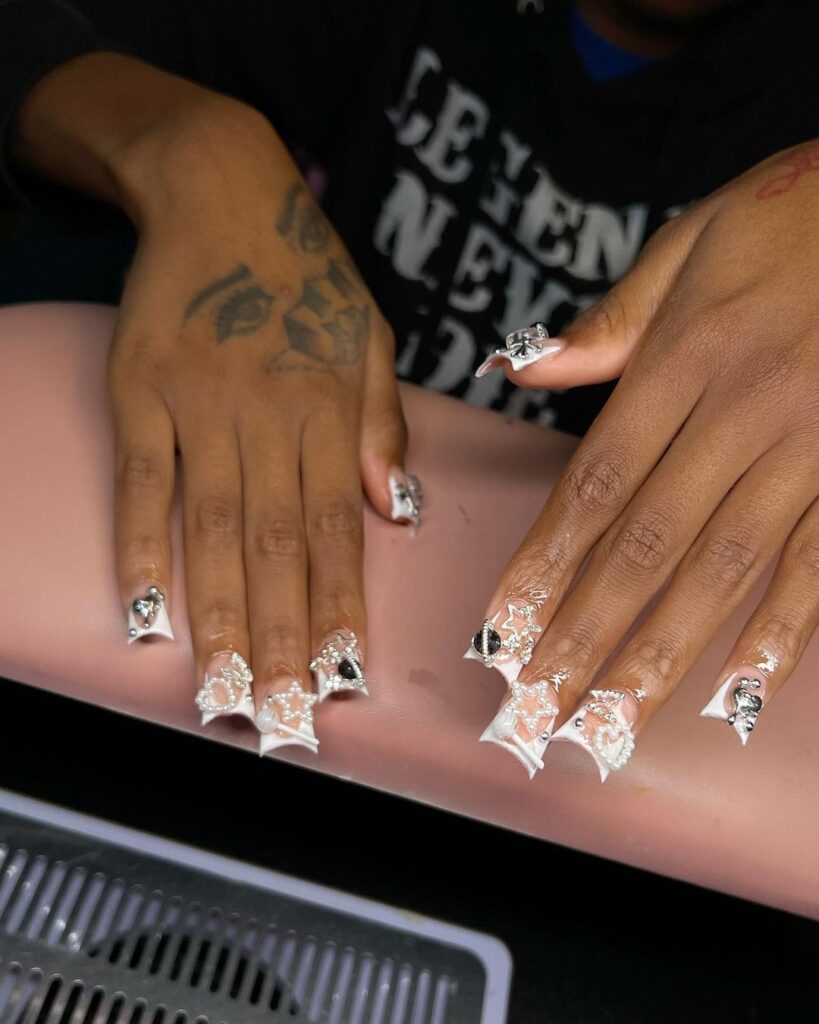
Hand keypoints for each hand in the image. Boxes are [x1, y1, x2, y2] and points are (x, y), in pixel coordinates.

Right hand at [108, 102, 414, 749]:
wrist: (222, 192)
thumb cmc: (305, 275)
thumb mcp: (371, 338)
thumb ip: (384, 426)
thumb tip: (397, 512)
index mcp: (332, 411)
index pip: (340, 533)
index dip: (341, 611)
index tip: (344, 681)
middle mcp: (270, 418)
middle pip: (279, 549)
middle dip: (283, 641)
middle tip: (284, 719)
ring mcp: (200, 406)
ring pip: (215, 531)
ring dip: (221, 618)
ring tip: (227, 693)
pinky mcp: (141, 392)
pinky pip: (143, 484)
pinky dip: (143, 550)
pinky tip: (147, 614)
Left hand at [473, 141, 818, 778]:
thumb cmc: (797, 216)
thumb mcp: (693, 243)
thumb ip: (609, 320)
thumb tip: (522, 365)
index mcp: (688, 355)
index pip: (597, 482)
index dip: (545, 561)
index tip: (504, 626)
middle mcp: (746, 409)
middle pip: (649, 541)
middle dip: (587, 631)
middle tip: (540, 704)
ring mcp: (813, 445)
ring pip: (727, 566)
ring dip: (663, 650)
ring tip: (613, 716)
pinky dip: (783, 629)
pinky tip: (738, 689)